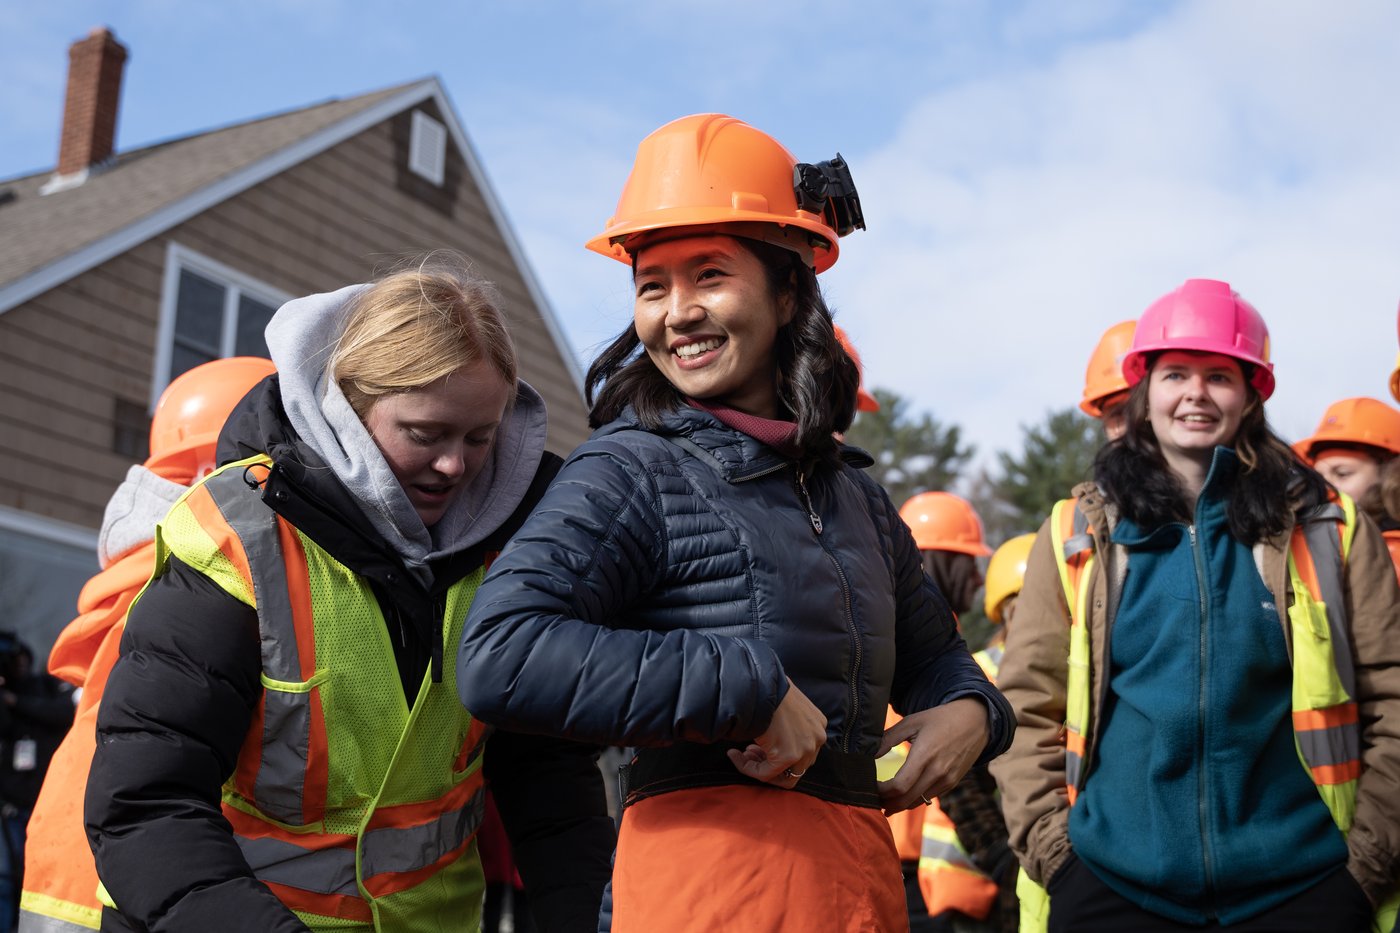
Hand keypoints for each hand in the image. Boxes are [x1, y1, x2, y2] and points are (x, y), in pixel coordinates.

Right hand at [727, 678, 826, 789]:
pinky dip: (748, 768)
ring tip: (741, 754)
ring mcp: (805, 748)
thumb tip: (773, 739)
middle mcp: (817, 738)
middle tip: (749, 752)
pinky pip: (765, 773)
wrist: (758, 683)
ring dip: (758, 766)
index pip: (803, 753)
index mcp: (818, 724)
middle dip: (769, 761)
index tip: (757, 748)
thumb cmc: (766, 688)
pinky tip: (734, 755)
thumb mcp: (786, 706)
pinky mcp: (788, 756)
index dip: (779, 753)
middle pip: (795, 767)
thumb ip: (788, 725)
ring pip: (783, 776)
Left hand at [877, 698, 988, 813]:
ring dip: (898, 805)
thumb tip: (866, 754)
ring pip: (917, 802)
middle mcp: (937, 772)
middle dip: (886, 803)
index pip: (899, 786)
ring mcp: (947, 780)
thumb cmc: (939, 719)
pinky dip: (913, 800)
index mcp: (925, 755)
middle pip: (906, 800)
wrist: (975, 722)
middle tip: (872, 799)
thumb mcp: (911, 722)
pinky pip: (928, 798)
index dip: (881, 791)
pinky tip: (902, 795)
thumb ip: (888, 739)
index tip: (870, 786)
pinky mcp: (952, 783)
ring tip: (883, 800)